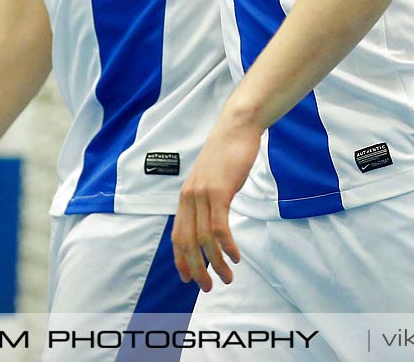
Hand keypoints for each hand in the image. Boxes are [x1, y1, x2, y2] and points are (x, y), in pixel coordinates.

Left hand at [172, 111, 259, 290]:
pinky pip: (220, 227)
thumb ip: (207, 199)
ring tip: (227, 277)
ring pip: (204, 239)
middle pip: (188, 243)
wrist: (236, 128)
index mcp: (185, 197)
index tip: (188, 279)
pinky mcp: (219, 191)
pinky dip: (227, 246)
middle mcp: (189, 198)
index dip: (181, 260)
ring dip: (216, 263)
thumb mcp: (211, 179)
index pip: (177, 236)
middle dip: (197, 269)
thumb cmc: (227, 153)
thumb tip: (211, 219)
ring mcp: (203, 194)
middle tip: (208, 286)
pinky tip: (235, 257)